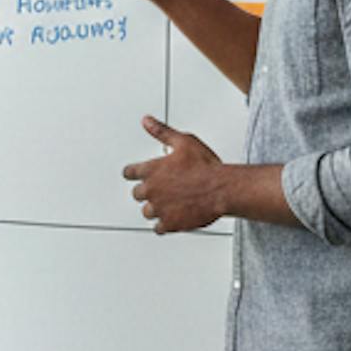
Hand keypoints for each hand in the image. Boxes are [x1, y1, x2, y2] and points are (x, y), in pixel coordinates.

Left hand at [124, 116, 225, 233]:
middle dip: (147, 192)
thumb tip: (147, 121)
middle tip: (161, 190)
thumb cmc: (206, 166)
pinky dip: (164, 225)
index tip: (136, 175)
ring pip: (147, 212)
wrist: (222, 189)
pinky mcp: (170, 224)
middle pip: (137, 194)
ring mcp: (159, 208)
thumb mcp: (184, 141)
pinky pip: (159, 228)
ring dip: (156, 209)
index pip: (129, 173)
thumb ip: (162, 132)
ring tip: (169, 204)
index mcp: (151, 170)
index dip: (134, 173)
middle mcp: (151, 190)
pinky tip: (173, 219)